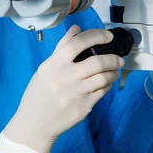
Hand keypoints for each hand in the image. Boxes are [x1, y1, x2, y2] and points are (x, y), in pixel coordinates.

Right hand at [3, 25, 123, 152]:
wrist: (34, 123)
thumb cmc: (39, 92)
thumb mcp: (45, 68)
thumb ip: (62, 48)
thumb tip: (77, 29)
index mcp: (54, 64)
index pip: (77, 43)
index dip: (96, 36)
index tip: (107, 36)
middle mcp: (66, 77)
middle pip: (97, 62)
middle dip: (113, 58)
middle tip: (118, 58)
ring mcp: (76, 93)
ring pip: (103, 78)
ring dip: (113, 72)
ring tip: (114, 70)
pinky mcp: (84, 107)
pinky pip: (102, 91)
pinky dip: (107, 84)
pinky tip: (106, 83)